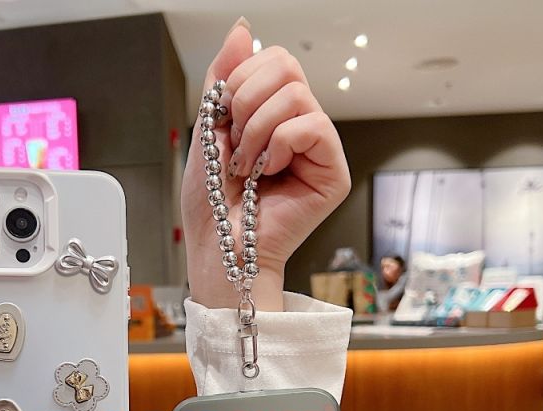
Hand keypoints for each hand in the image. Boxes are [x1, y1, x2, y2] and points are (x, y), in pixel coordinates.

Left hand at [181, 19, 350, 310]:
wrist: (219, 250)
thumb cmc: (212, 207)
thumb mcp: (208, 132)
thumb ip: (224, 80)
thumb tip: (243, 29)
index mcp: (271, 115)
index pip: (271, 60)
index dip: (240, 79)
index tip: (222, 120)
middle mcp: (298, 127)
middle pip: (287, 65)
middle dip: (246, 100)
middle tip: (235, 143)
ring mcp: (317, 149)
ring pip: (297, 94)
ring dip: (257, 130)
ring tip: (249, 166)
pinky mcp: (333, 172)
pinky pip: (313, 125)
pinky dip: (280, 144)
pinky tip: (269, 172)